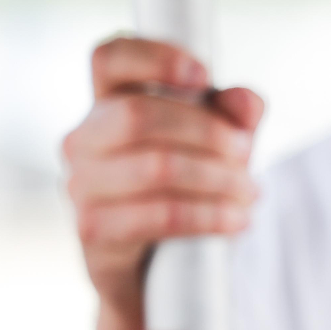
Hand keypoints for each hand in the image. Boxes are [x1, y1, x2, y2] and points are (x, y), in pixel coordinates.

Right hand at [62, 37, 263, 329]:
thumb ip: (235, 115)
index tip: (203, 75)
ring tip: (249, 192)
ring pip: (155, 166)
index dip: (154, 56)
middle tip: (246, 154)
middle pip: (138, 114)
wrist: (160, 273)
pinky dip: (208, 215)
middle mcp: (82, 139)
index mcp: (107, 102)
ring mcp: (80, 185)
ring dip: (217, 178)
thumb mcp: (220, 146)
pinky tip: (237, 220)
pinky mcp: (92, 230)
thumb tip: (245, 101)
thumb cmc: (189, 190)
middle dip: (207, 133)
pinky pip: (159, 215)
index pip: (109, 56)